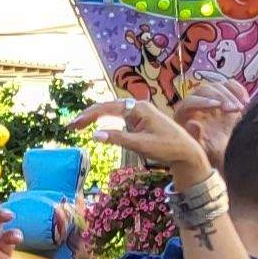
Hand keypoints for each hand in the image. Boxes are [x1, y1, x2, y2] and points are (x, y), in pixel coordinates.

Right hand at [72, 96, 215, 180]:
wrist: (186, 151)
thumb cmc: (166, 148)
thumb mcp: (141, 145)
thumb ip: (118, 139)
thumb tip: (94, 135)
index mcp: (138, 109)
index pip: (107, 108)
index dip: (88, 116)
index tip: (74, 125)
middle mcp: (138, 106)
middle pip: (107, 107)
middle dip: (88, 115)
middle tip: (71, 126)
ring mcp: (139, 112)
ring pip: (112, 111)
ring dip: (95, 117)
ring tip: (78, 125)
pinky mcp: (140, 120)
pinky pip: (118, 116)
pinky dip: (105, 120)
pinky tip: (96, 125)